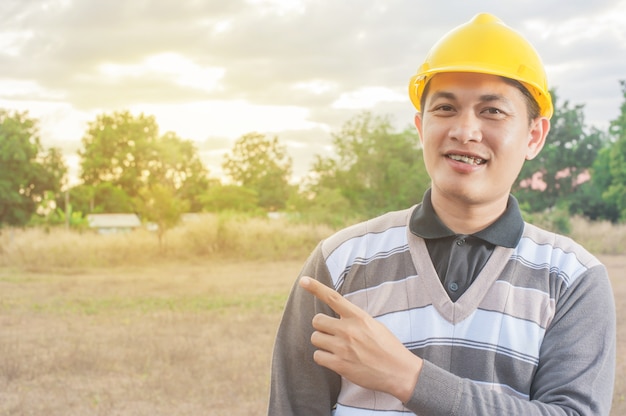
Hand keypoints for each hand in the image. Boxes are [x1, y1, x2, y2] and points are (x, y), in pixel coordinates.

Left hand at [299, 276, 421, 402]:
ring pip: (315, 338)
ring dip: (322, 342)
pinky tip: (335, 359)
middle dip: (322, 327)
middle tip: (333, 334)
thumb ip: (355, 319)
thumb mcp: (374, 325)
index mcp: (359, 317)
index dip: (316, 288)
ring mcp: (343, 347)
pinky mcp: (340, 365)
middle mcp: (349, 330)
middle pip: (317, 321)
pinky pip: (318, 356)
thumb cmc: (388, 347)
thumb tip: (339, 317)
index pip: (333, 298)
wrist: (399, 372)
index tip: (304, 280)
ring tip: (336, 348)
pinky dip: (323, 358)